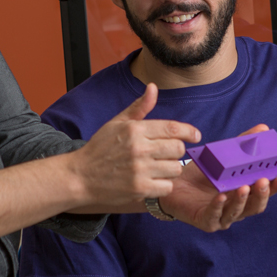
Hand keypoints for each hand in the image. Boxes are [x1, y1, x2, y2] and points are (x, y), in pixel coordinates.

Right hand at [71, 83, 199, 205]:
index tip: (195, 136)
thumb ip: (139, 107)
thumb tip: (153, 87)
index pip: (173, 128)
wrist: (80, 177)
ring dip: (170, 169)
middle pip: (178, 149)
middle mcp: (139, 148)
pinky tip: (152, 181)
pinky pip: (167, 186)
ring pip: (176, 168)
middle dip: (176, 151)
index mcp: (135, 129)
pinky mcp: (140, 189)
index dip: (189, 132)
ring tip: (158, 168)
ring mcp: (140, 170)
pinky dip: (163, 185)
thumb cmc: (99, 149)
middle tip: (166, 154)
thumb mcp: (117, 123)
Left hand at [159, 123, 276, 231]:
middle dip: (262, 194)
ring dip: (242, 200)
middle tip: (264, 181)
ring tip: (244, 187)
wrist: (174, 183)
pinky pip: (214, 216)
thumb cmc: (201, 174)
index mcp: (245, 194)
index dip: (276, 186)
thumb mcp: (223, 157)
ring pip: (237, 212)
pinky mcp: (206, 222)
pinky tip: (221, 196)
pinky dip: (218, 206)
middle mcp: (237, 208)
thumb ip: (243, 145)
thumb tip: (263, 128)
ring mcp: (222, 217)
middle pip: (255, 206)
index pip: (266, 192)